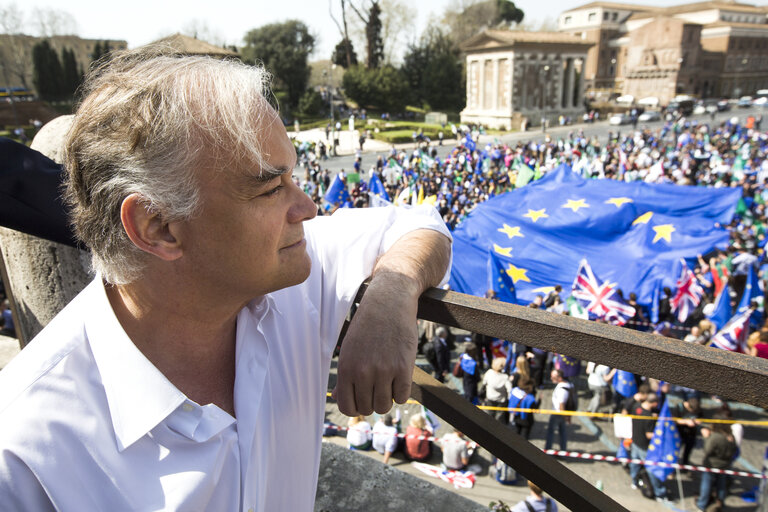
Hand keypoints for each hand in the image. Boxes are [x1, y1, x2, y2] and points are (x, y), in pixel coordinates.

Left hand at [333, 273, 419, 415]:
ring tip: (389, 382)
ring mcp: (384, 370)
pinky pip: (402, 397)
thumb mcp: (349, 348)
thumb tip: (337, 399)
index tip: (363, 398)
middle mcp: (363, 372)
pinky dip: (401, 392)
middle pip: (368, 409)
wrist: (389, 302)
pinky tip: (400, 377)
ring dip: (388, 398)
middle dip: (373, 401)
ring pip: (385, 406)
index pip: (347, 407)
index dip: (356, 407)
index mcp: (346, 368)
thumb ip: (345, 376)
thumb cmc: (367, 326)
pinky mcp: (404, 367)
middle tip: (378, 385)